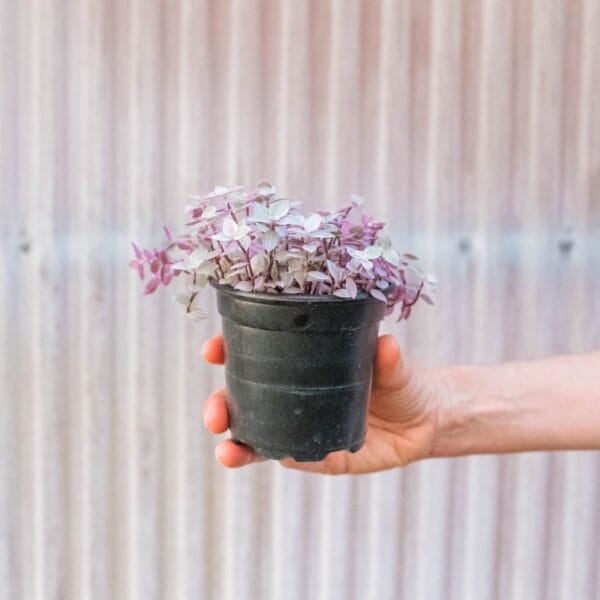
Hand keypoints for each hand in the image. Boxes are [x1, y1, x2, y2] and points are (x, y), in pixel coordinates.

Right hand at [201, 333, 447, 474]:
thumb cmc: (401, 382)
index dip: (229, 349)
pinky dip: (265, 456)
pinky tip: (252, 456)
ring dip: (232, 440)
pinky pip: (285, 455)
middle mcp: (293, 393)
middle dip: (220, 404)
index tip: (213, 348)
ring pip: (255, 432)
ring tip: (224, 447)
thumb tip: (386, 344)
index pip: (257, 353)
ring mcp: (300, 425)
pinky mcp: (314, 455)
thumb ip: (389, 360)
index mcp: (303, 363)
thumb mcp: (395, 368)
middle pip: (244, 398)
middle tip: (214, 412)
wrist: (421, 421)